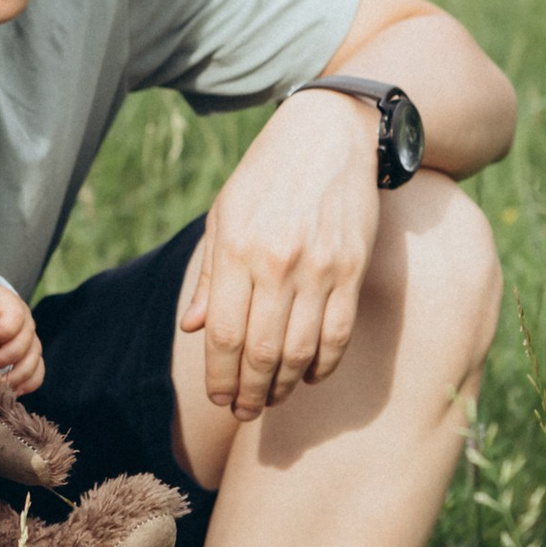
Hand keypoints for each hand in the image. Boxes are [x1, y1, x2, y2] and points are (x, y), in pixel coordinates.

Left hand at [0, 273, 43, 395]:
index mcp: (4, 300)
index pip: (16, 315)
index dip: (1, 332)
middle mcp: (21, 317)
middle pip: (26, 338)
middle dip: (7, 356)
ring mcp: (27, 337)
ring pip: (34, 356)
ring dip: (17, 372)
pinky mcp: (29, 356)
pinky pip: (38, 371)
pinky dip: (27, 383)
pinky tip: (11, 390)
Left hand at [178, 88, 379, 420]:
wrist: (330, 133)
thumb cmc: (267, 175)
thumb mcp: (224, 214)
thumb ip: (211, 276)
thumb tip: (192, 329)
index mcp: (238, 249)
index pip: (226, 335)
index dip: (221, 376)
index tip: (219, 398)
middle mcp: (278, 262)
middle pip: (261, 352)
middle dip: (250, 393)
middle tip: (243, 412)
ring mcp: (320, 267)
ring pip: (300, 350)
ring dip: (283, 386)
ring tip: (270, 399)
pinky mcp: (353, 268)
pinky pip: (338, 333)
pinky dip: (323, 364)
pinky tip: (309, 376)